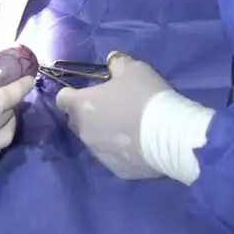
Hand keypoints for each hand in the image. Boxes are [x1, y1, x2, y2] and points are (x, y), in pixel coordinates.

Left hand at [56, 54, 215, 183]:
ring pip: (93, 141)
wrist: (172, 136)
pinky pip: (111, 157)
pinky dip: (118, 151)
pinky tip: (136, 145)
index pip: (62, 99)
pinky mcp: (116, 170)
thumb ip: (118, 64)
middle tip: (110, 108)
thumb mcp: (134, 69)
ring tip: (126, 128)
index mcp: (82, 106)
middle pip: (76, 121)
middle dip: (87, 114)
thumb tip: (112, 62)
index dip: (73, 94)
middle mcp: (84, 132)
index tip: (88, 92)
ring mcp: (99, 154)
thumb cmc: (147, 97)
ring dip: (103, 133)